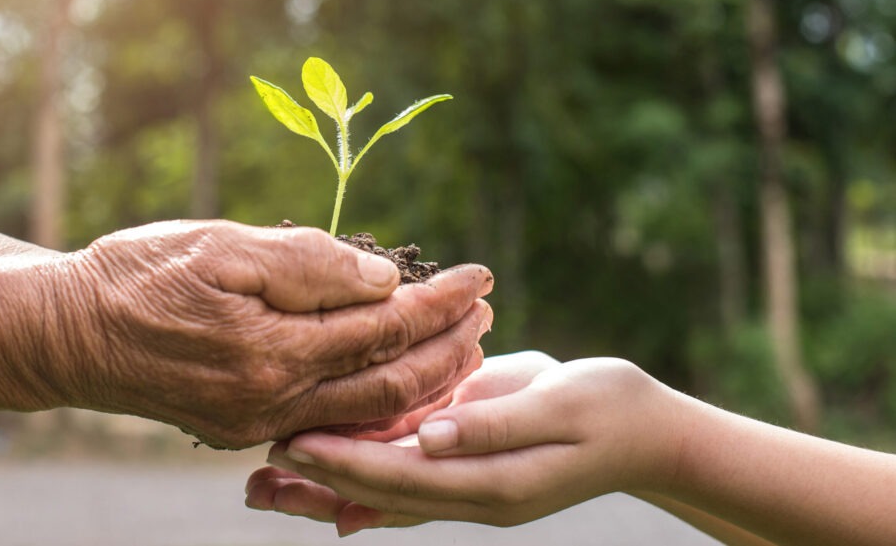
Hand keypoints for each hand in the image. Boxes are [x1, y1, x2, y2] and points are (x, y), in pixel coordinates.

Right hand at [33, 220, 493, 448]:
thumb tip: (384, 279)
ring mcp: (256, 423)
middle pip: (391, 386)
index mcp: (271, 352)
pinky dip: (375, 400)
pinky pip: (330, 421)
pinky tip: (394, 374)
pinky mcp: (241, 428)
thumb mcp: (219, 246)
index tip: (480, 275)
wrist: (66, 334)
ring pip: (366, 414)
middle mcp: (272, 402)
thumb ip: (305, 264)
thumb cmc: (136, 275)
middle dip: (448, 348)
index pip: (384, 330)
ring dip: (422, 379)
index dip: (440, 302)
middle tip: (485, 313)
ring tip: (459, 344)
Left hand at [246, 352, 681, 533]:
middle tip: (253, 475)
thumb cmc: (609, 410)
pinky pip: (406, 479)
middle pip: (376, 495)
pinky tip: (325, 486)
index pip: (399, 477)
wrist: (646, 431)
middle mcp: (469, 492)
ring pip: (382, 492)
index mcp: (489, 482)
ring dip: (325, 489)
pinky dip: (361, 481)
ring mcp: (468, 484)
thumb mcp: (558, 406)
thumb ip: (492, 424)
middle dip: (315, 485)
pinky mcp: (468, 464)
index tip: (291, 446)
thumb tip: (430, 437)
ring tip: (266, 487)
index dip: (343, 462)